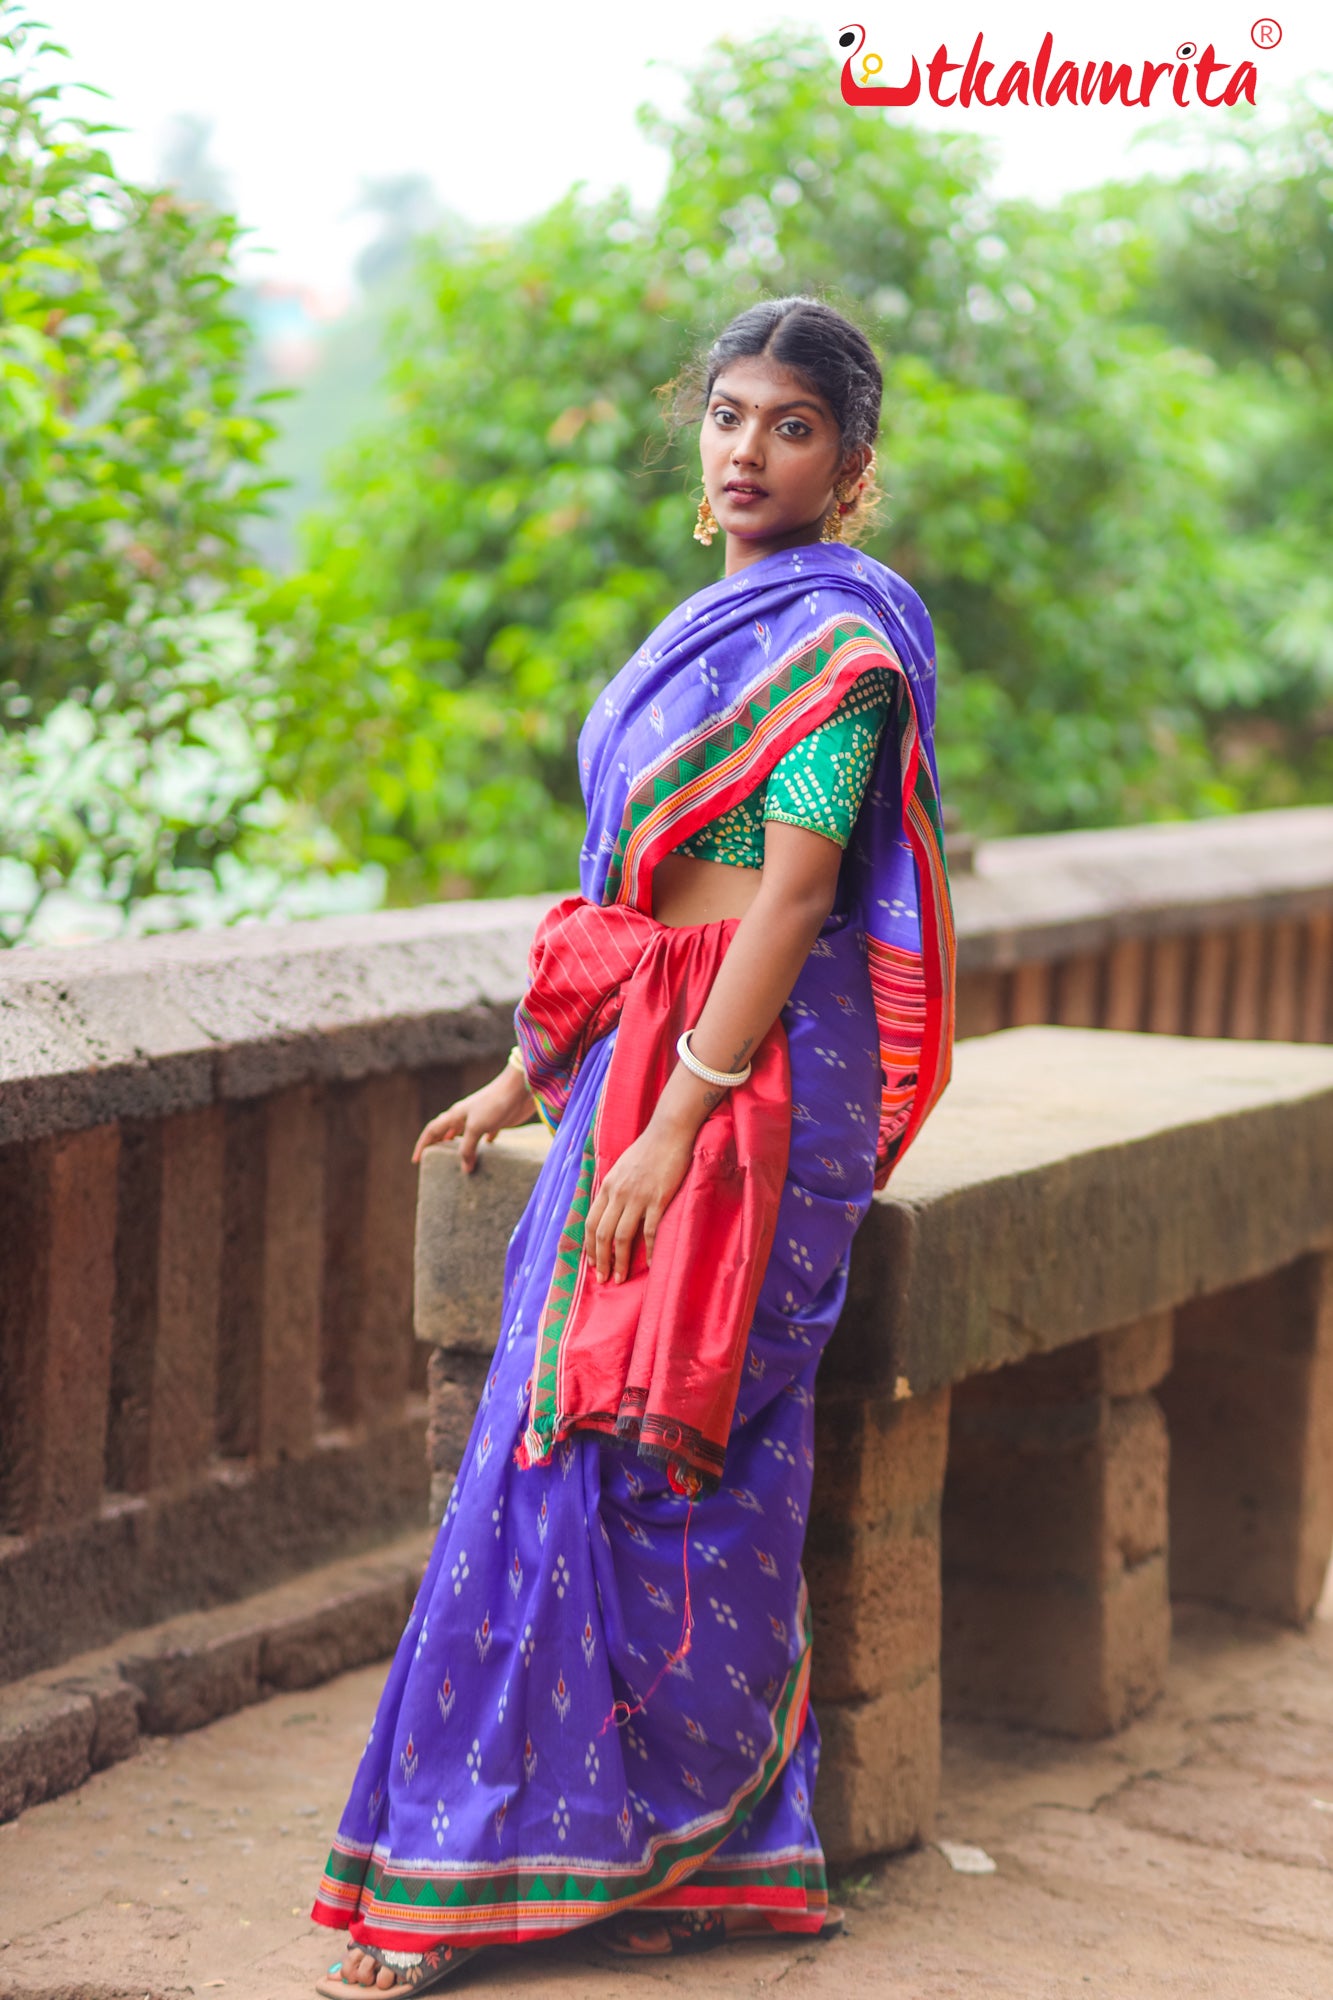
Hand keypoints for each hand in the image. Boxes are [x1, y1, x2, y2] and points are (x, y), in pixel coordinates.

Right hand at [412, 1064, 533, 1173]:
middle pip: (446, 1131)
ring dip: (459, 1145)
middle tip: (433, 1161)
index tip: (416, 1161)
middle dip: (438, 1145)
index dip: (423, 1145)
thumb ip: (468, 1148)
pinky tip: (488, 1150)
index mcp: (455, 1115)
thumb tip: (465, 1169)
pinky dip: (483, 1143)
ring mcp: (481, 1117)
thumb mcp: (476, 1127)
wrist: (519, 1088)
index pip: (432, 1130)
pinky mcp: (496, 1121)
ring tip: (458, 1159)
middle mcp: (465, 1115)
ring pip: (464, 1133)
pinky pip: (486, 1133)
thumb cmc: (494, 1104)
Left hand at [584, 1114, 695, 1283]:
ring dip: (620, 1261)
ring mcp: (638, 1197)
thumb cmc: (647, 1149)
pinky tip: (650, 1263)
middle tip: (603, 1279)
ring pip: (622, 1236)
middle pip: (603, 1234)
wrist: (668, 1132)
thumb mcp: (621, 1167)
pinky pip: (650, 1231)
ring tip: (621, 1278)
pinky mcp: (658, 1199)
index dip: (590, 1246)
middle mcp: (618, 1193)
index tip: (593, 1263)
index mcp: (607, 1186)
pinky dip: (649, 1250)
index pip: (591, 1223)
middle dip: (601, 1260)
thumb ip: (613, 1188)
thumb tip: (609, 1210)